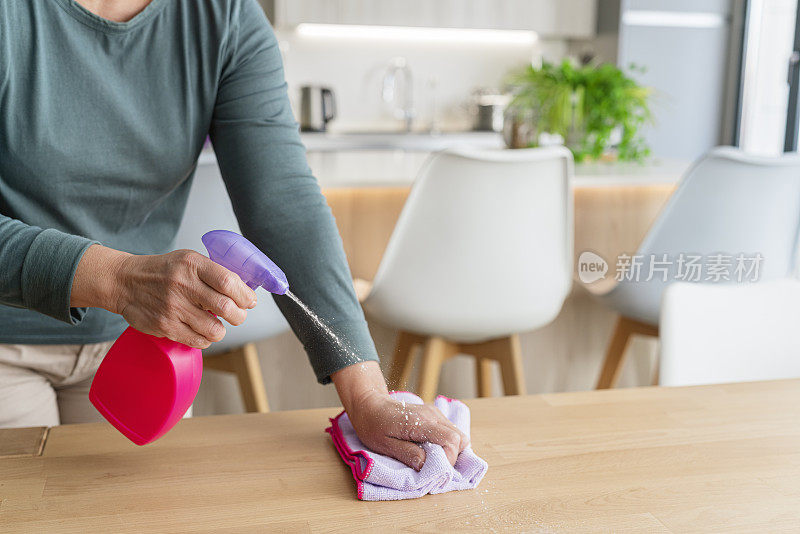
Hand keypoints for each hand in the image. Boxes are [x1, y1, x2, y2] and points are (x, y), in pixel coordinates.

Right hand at [71, 244, 256, 347]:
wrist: (126, 282)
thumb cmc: (164, 272)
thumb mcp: (189, 260)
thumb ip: (214, 273)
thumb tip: (245, 291)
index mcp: (193, 265)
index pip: (229, 282)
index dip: (245, 295)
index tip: (249, 301)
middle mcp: (183, 285)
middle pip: (227, 308)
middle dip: (239, 316)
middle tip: (238, 315)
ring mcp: (173, 308)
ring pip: (215, 329)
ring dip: (222, 330)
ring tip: (216, 323)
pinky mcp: (165, 326)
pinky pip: (198, 341)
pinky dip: (206, 339)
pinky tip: (201, 331)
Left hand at [332, 361, 468, 470]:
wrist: (369, 404)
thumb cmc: (373, 425)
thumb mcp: (384, 445)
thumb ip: (407, 454)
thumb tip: (426, 465)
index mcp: (420, 422)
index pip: (451, 440)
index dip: (448, 459)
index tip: (433, 469)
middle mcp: (432, 415)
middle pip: (460, 438)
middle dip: (452, 456)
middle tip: (434, 466)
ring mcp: (434, 413)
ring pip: (457, 434)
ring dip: (450, 450)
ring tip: (432, 459)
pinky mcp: (433, 414)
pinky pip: (449, 430)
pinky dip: (446, 443)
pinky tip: (430, 449)